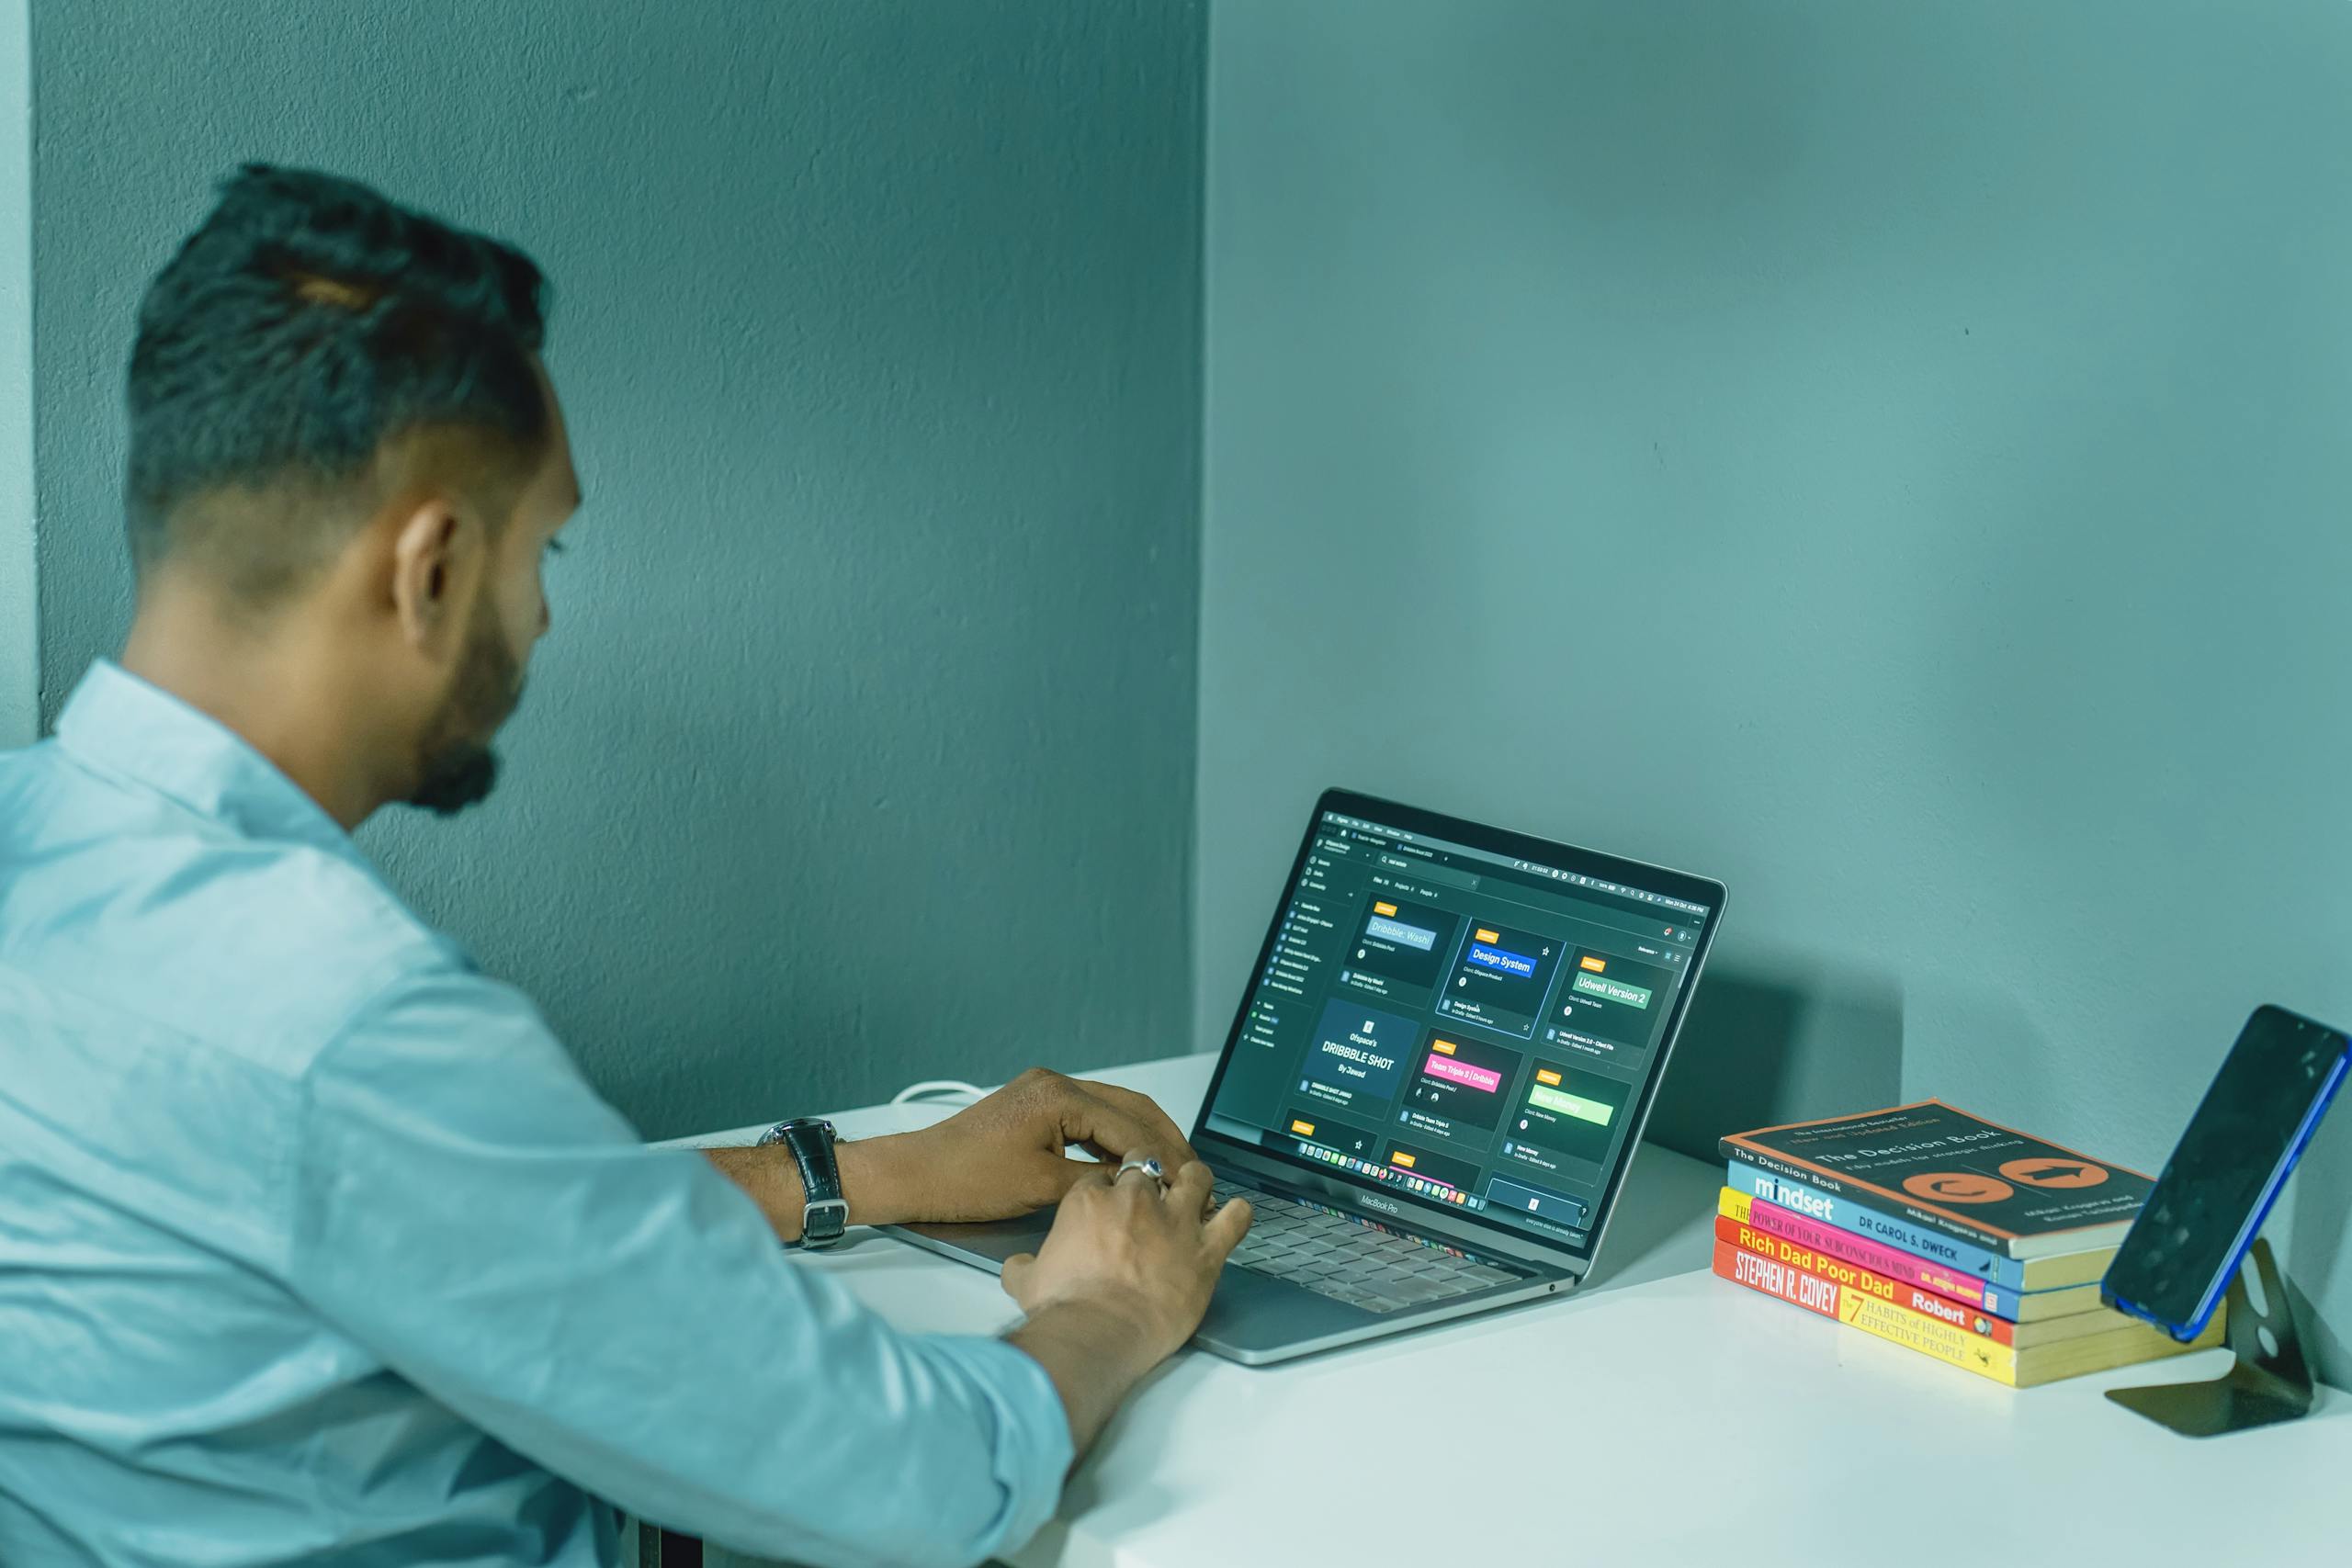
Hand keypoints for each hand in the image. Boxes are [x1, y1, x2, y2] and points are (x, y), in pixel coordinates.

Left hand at [894, 1068, 1196, 1223]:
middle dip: (1163, 1140)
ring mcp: (1045, 1094)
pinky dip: (1113, 1142)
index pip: (1130, 1125)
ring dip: (1141, 1141)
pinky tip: (1128, 1167)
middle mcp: (1056, 1084)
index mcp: (1059, 1096)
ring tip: (1166, 1173)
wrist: (919, 1174)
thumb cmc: (968, 1179)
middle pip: (1130, 1107)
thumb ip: (1097, 1182)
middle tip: (1191, 1172)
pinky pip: (1090, 1120)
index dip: (1163, 1157)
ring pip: (1112, 1112)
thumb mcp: (1043, 1186)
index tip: (1187, 1182)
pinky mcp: (1036, 1109)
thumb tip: (1136, 1186)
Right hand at [1003, 1160, 1252, 1360]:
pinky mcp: (1206, 1249)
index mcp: (1091, 1199)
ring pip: (1196, 1177)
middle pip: (1150, 1167)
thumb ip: (1024, 1266)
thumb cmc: (1065, 1306)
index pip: (1105, 1176)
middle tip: (1152, 1196)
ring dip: (1196, 1182)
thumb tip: (1017, 1267)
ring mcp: (1176, 1221)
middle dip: (1151, 1175)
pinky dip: (1237, 1214)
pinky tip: (1234, 1216)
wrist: (1099, 1331)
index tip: (1113, 1205)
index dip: (1111, 1189)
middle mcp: (1136, 1199)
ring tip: (1195, 1192)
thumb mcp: (1028, 1282)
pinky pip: (1235, 1219)